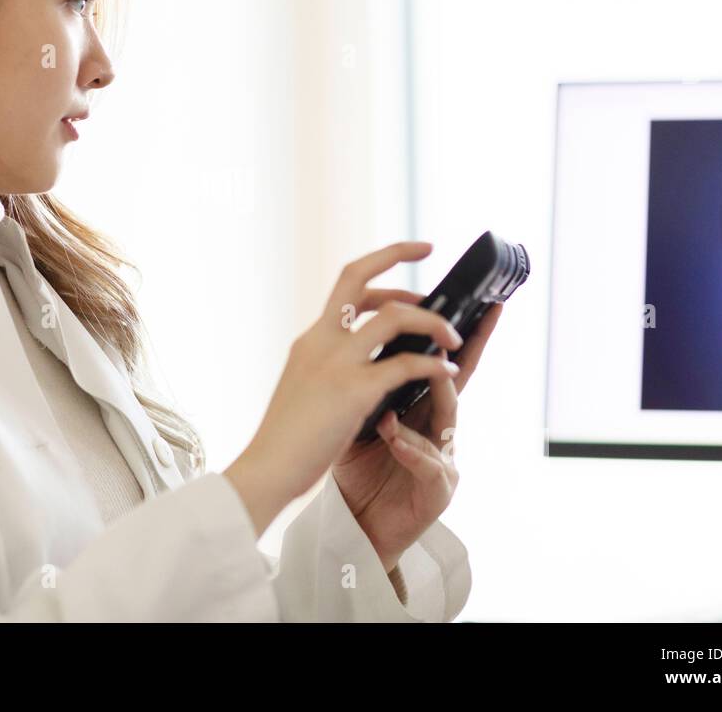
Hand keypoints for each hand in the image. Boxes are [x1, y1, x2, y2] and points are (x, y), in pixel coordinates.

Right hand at [224, 242, 461, 535]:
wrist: (268, 470)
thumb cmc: (286, 440)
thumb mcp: (302, 387)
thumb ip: (325, 367)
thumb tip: (352, 363)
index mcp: (311, 340)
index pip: (344, 286)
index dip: (376, 265)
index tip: (405, 258)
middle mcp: (321, 341)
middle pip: (357, 278)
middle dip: (395, 254)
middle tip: (429, 252)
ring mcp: (336, 363)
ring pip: (392, 317)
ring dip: (430, 319)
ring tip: (453, 334)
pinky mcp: (353, 391)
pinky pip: (405, 365)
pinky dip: (432, 364)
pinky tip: (447, 370)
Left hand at [331, 298, 501, 571]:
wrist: (355, 526)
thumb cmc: (357, 470)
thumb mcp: (357, 418)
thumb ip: (366, 383)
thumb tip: (357, 336)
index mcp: (415, 406)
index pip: (435, 361)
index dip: (452, 330)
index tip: (474, 298)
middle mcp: (435, 427)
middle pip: (456, 380)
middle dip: (468, 348)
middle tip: (473, 317)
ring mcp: (442, 457)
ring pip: (446, 416)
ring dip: (431, 394)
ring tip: (426, 374)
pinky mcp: (437, 490)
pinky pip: (428, 462)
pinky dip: (410, 448)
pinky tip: (393, 437)